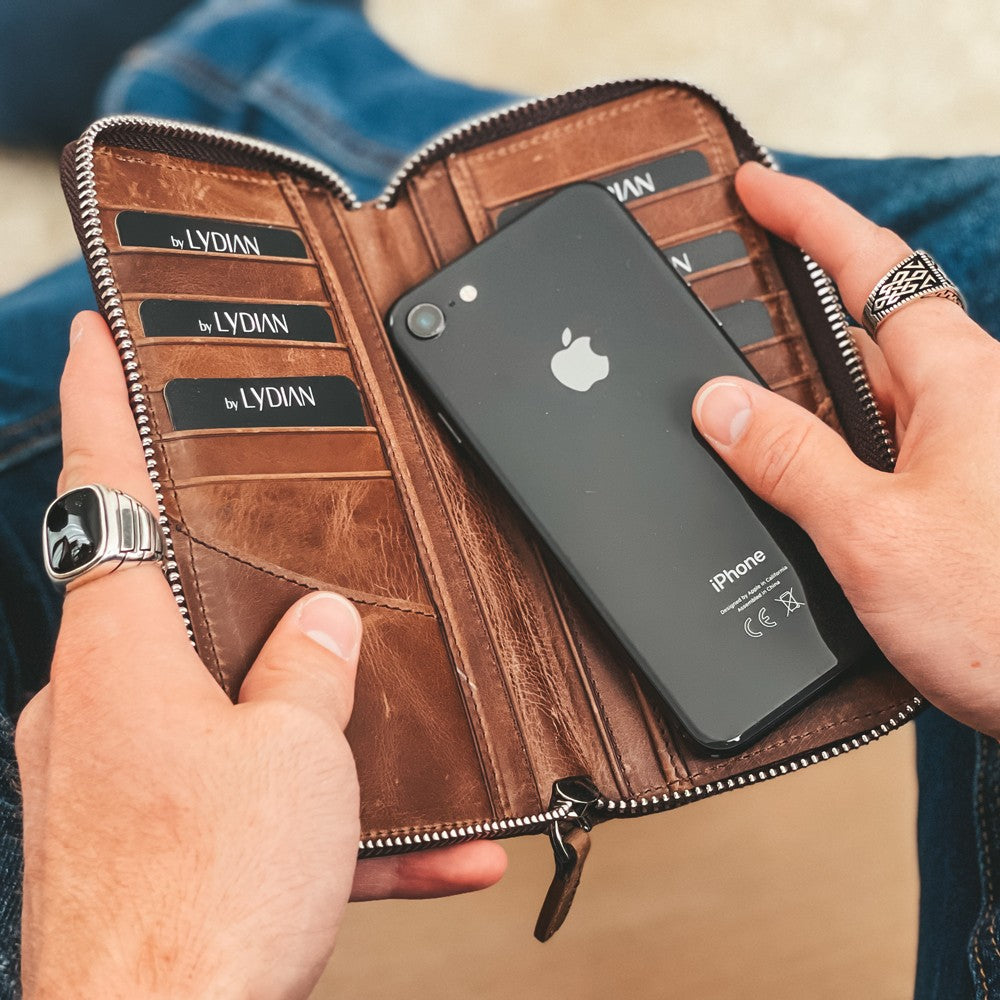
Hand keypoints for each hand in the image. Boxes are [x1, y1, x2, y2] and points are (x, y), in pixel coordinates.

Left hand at [17, 313, 505, 998]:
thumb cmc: (202, 901)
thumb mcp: (296, 755)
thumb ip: (313, 674)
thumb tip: (323, 627)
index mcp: (123, 655)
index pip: (107, 490)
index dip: (105, 402)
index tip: (96, 338)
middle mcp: (104, 706)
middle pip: (181, 608)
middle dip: (258, 596)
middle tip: (305, 575)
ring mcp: (124, 778)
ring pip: (236, 720)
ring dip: (325, 738)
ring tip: (410, 755)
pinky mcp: (155, 846)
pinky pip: (252, 809)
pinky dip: (333, 825)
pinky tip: (432, 849)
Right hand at [692, 162, 999, 738]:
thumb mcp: (871, 532)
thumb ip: (789, 460)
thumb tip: (720, 404)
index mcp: (956, 381)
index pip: (870, 267)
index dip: (806, 216)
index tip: (757, 186)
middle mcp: (973, 402)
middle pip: (878, 313)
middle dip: (811, 281)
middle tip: (751, 262)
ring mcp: (974, 448)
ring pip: (884, 380)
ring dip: (821, 365)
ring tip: (761, 367)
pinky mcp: (969, 494)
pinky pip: (892, 433)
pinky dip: (840, 427)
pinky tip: (810, 462)